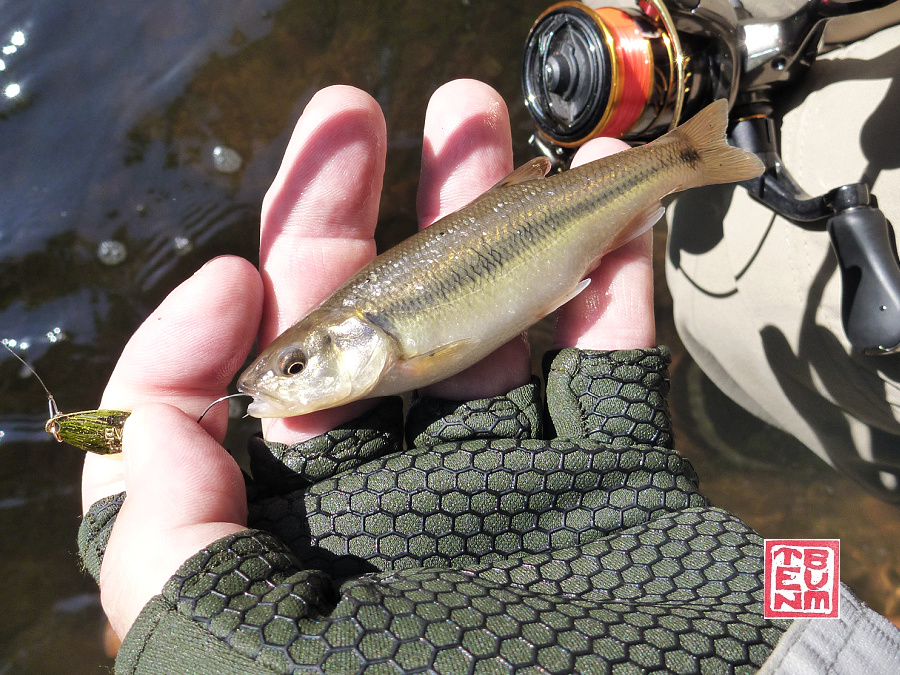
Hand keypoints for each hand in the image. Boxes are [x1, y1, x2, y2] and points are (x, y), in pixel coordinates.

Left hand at [81, 79, 653, 637]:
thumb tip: (186, 373)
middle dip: (353, 213)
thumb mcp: (233, 659)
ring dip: (484, 208)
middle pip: (361, 328)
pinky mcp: (611, 463)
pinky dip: (610, 270)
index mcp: (304, 533)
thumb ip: (166, 534)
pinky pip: (610, 349)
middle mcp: (398, 491)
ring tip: (479, 117)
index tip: (247, 274)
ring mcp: (508, 470)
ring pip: (488, 312)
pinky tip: (601, 195)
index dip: (220, 327)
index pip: (238, 407)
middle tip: (356, 117)